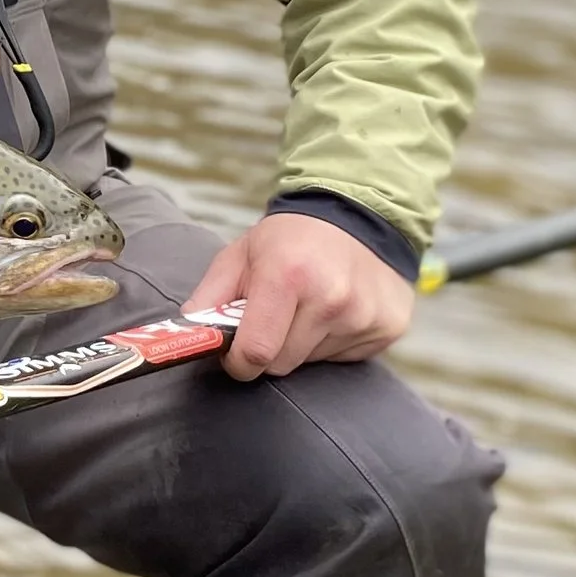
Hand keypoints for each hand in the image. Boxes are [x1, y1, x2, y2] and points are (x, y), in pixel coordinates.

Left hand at [184, 212, 415, 380]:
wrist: (359, 212)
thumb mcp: (241, 255)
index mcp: (287, 276)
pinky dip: (334, 342)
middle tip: (274, 317)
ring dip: (302, 344)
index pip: (256, 352)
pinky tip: (336, 311)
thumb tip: (187, 337)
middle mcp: (332, 298)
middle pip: (282, 364)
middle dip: (269, 350)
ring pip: (312, 363)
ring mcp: (364, 315)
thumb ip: (209, 298)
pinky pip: (346, 358)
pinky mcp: (389, 327)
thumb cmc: (290, 238)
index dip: (238, 362)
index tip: (236, 354)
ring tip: (309, 307)